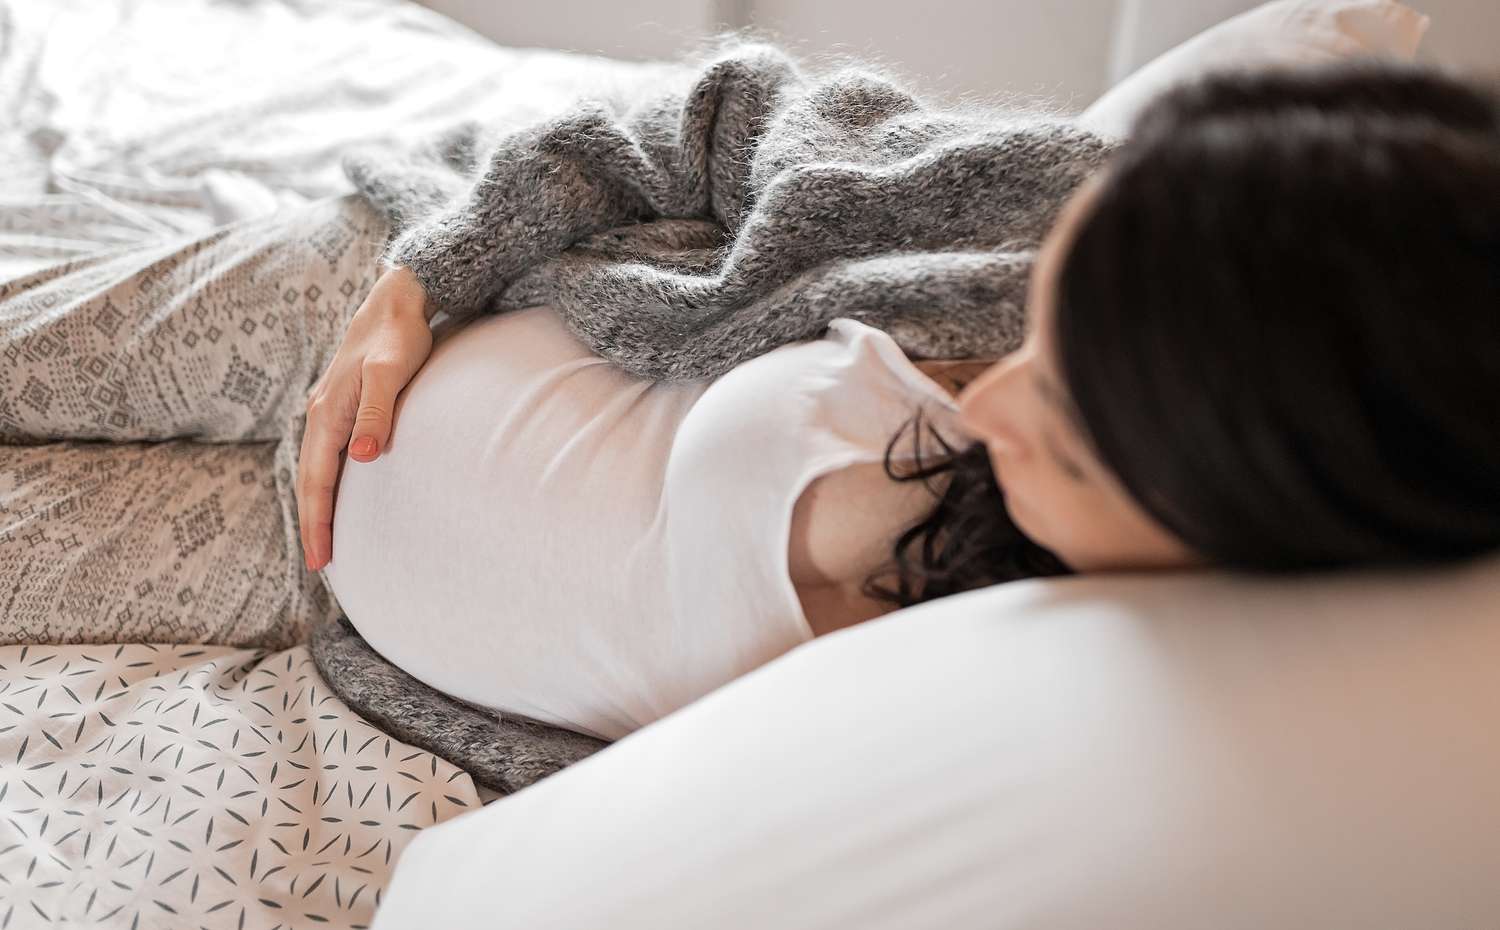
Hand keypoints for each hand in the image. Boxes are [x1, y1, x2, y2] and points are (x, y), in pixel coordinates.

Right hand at [297, 263, 433, 571]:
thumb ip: (377, 411)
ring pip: (318, 468)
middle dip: (314, 523)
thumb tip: (361, 456)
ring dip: (320, 504)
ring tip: (328, 539)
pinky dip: (330, 481)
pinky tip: (343, 493)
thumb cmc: (400, 336)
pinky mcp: (344, 405)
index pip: (317, 481)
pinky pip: (330, 454)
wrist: (400, 299)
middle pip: (311, 480)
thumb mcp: (391, 372)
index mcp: (327, 413)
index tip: (322, 559)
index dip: (319, 521)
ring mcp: (331, 410)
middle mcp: (321, 414)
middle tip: (322, 564)